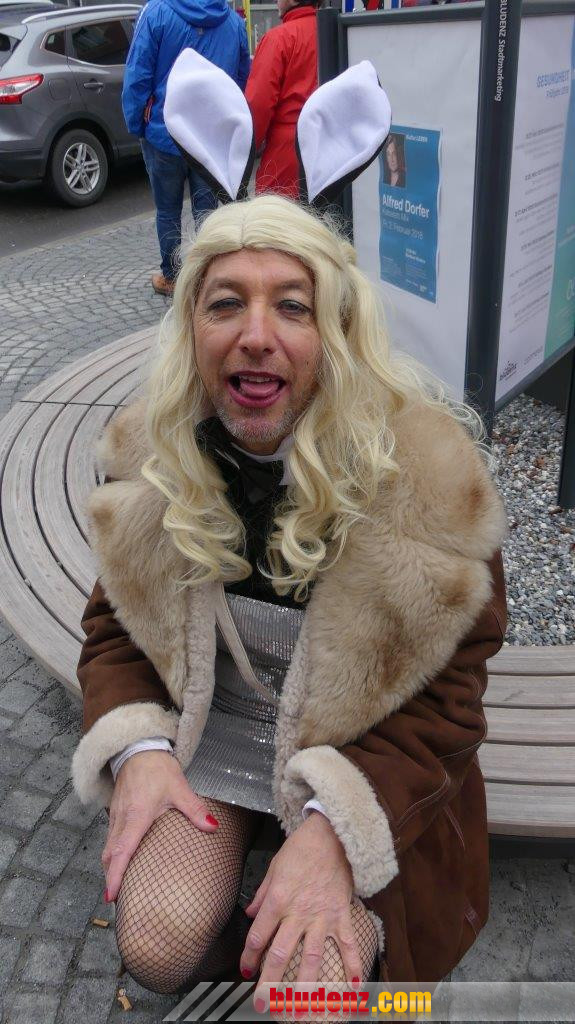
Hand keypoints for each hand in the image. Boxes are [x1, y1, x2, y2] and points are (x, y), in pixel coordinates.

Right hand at [102, 750, 217, 900]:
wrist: (139, 748)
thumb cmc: (157, 768)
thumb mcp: (179, 787)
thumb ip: (194, 809)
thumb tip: (212, 827)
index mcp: (137, 816)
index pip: (122, 851)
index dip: (116, 875)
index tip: (111, 895)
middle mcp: (122, 818)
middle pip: (111, 855)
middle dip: (111, 878)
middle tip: (115, 900)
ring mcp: (115, 815)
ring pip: (108, 847)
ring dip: (111, 867)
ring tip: (117, 886)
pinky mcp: (115, 812)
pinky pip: (110, 838)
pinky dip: (113, 853)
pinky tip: (121, 860)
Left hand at [239, 812, 362, 1006]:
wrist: (331, 834)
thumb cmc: (301, 848)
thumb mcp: (274, 867)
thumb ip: (261, 894)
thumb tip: (250, 914)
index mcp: (277, 900)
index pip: (258, 937)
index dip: (249, 958)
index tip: (245, 972)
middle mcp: (297, 913)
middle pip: (280, 954)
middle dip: (270, 983)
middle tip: (263, 1005)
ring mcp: (321, 917)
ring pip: (311, 958)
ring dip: (305, 986)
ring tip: (300, 1008)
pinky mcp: (341, 915)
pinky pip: (347, 945)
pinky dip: (351, 967)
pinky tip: (353, 989)